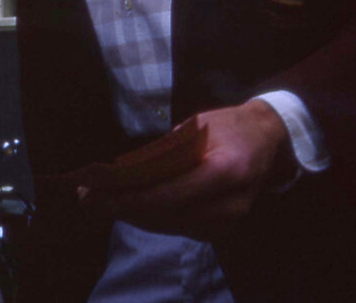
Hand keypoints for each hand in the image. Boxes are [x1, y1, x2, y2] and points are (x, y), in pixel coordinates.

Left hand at [84, 100, 292, 238]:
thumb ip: (164, 153)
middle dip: (123, 207)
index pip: (168, 195)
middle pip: (164, 215)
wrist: (268, 140)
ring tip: (100, 202)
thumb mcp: (195, 126)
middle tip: (87, 199)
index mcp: (226, 171)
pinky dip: (153, 217)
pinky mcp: (222, 230)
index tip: (96, 197)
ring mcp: (228, 222)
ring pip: (168, 225)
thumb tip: (123, 173)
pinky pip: (179, 227)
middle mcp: (229, 204)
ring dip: (133, 215)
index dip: (129, 200)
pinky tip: (130, 207)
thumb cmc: (229, 125)